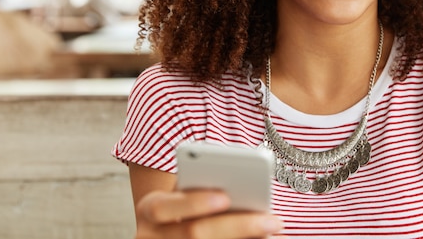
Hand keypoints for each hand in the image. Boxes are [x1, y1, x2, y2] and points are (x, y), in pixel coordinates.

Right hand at [135, 189, 284, 238]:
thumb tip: (242, 190)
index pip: (164, 206)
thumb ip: (203, 188)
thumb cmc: (182, 205)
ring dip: (245, 238)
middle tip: (271, 220)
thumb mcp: (183, 193)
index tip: (225, 197)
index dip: (194, 202)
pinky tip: (262, 238)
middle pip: (194, 233)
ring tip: (273, 228)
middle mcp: (151, 236)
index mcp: (150, 209)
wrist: (164, 231)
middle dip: (237, 225)